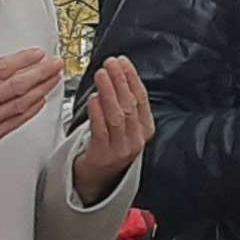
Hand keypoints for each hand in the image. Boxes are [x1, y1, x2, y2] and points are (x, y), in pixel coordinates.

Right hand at [0, 18, 62, 153]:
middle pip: (16, 87)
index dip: (23, 60)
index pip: (0, 70)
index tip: (37, 53)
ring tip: (53, 79)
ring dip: (40, 90)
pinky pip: (12, 125)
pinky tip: (37, 102)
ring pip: (18, 106)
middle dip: (40, 73)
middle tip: (55, 63)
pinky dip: (28, 112)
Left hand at [72, 57, 153, 204]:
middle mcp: (136, 140)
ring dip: (109, 93)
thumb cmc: (109, 144)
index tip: (123, 62)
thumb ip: (124, 102)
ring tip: (101, 75)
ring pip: (117, 117)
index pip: (142, 99)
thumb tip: (118, 71)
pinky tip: (93, 98)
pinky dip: (97, 112)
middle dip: (120, 81)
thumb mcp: (124, 124)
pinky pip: (101, 131)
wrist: (97, 177)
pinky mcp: (103, 156)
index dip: (132, 78)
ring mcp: (120, 150)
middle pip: (129, 106)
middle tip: (110, 64)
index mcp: (145, 129)